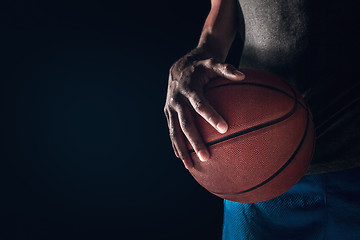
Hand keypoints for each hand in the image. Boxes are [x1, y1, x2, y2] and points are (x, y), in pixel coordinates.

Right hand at [164, 48, 244, 168]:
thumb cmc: (201, 66)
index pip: (200, 104)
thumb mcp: (212, 62)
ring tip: (190, 166)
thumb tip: (243, 76)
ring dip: (182, 149)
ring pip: (175, 131)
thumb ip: (226, 69)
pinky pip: (171, 131)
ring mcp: (170, 108)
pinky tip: (182, 158)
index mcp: (189, 88)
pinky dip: (175, 144)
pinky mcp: (167, 113)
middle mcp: (177, 99)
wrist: (180, 67)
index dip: (211, 116)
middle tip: (206, 157)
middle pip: (186, 123)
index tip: (224, 128)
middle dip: (195, 141)